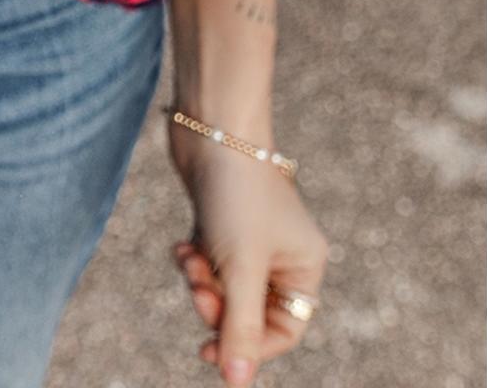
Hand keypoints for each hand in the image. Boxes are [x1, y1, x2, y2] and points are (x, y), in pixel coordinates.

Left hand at [168, 131, 328, 384]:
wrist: (210, 124)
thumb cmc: (236, 193)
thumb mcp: (239, 268)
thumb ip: (240, 328)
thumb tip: (237, 382)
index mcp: (304, 265)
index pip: (284, 330)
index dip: (249, 347)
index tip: (209, 352)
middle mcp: (282, 253)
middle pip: (248, 310)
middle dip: (218, 307)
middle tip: (198, 289)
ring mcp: (250, 237)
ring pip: (223, 287)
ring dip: (201, 282)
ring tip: (189, 259)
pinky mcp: (221, 221)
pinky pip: (207, 262)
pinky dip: (193, 260)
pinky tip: (182, 246)